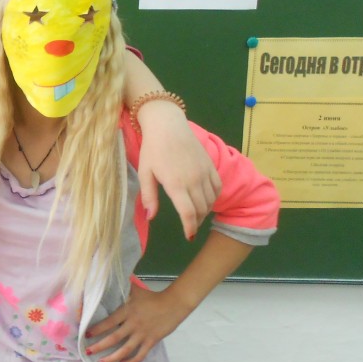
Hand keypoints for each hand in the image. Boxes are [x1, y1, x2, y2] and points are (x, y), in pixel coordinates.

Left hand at [84, 284, 191, 361]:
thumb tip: (110, 278)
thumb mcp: (135, 290)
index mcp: (127, 311)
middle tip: (88, 351)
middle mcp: (133, 324)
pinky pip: (140, 355)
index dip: (96, 329)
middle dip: (99, 346)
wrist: (174, 304)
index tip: (86, 334)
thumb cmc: (153, 296)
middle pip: (113, 338)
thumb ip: (123, 287)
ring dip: (112, 358)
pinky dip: (131, 361)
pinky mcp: (151, 341)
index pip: (108, 322)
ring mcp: (142, 334)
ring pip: (125, 350)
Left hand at [136, 101, 220, 237]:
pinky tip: (206, 199)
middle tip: (190, 226)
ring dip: (205, 211)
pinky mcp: (211, 165)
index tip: (189, 236)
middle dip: (196, 221)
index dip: (190, 228)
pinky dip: (214, 197)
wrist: (168, 125)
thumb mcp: (145, 173)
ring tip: (196, 215)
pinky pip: (217, 187)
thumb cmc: (152, 149)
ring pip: (211, 200)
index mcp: (176, 184)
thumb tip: (150, 217)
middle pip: (201, 209)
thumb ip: (149, 196)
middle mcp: (194, 180)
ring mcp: (205, 172)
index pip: (188, 213)